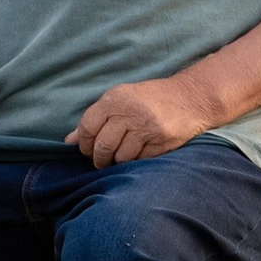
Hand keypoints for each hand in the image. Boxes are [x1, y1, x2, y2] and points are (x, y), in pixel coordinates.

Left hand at [69, 74, 216, 167]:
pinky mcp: (162, 142)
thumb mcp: (120, 99)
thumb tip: (69, 141)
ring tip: (121, 156)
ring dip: (118, 161)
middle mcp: (130, 112)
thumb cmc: (150, 99)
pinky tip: (138, 154)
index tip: (86, 149)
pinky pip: (140, 161)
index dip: (84, 143)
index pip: (88, 127)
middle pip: (103, 145)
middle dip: (98, 158)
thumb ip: (95, 118)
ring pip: (121, 157)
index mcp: (115, 99)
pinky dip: (135, 161)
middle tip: (101, 160)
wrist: (191, 98)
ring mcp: (147, 128)